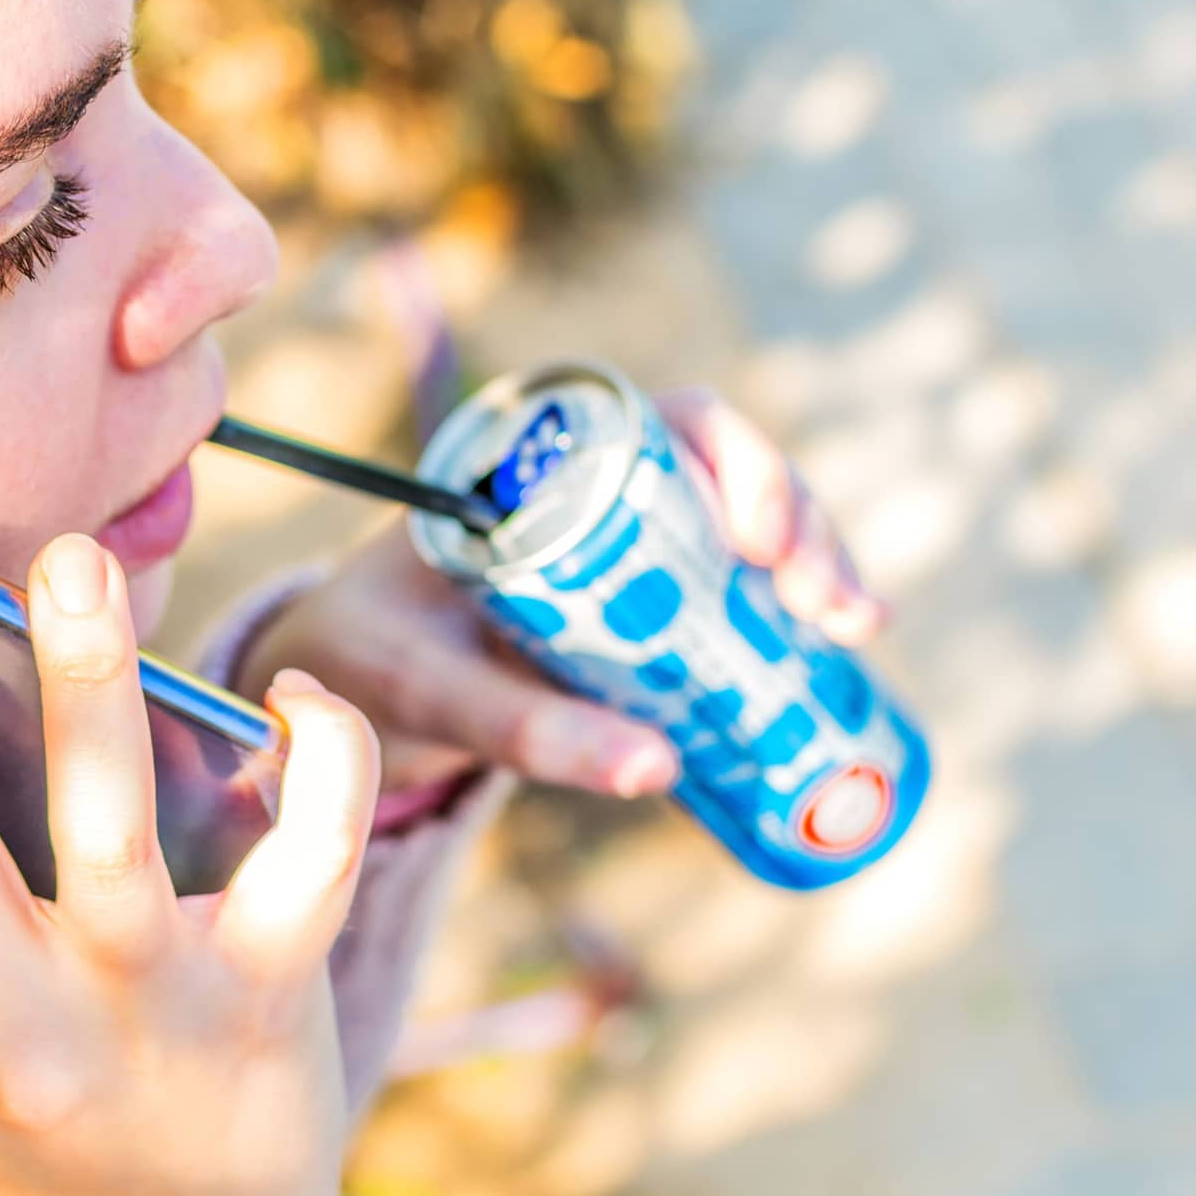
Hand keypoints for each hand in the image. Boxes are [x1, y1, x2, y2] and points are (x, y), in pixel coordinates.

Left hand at [235, 386, 884, 799]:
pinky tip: (832, 667)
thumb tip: (656, 771)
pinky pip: (729, 603)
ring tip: (855, 634)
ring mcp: (627, 551)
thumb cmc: (369, 660)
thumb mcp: (430, 690)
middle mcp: (596, 493)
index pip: (664, 424)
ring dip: (814, 574)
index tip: (761, 541)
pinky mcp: (641, 613)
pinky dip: (783, 628)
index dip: (737, 462)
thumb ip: (522, 726)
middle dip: (802, 528)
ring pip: (746, 539)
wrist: (339, 687)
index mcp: (539, 463)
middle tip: (839, 611)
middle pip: (730, 479)